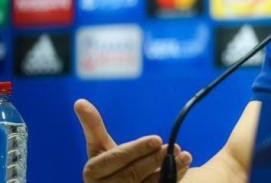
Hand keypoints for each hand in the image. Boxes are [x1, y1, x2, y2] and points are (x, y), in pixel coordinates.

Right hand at [74, 99, 192, 182]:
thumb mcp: (100, 147)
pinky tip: (183, 166)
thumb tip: (79, 101)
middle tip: (175, 146)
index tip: (157, 138)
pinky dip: (172, 179)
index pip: (116, 158)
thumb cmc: (112, 165)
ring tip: (185, 155)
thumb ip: (93, 127)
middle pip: (132, 173)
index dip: (136, 149)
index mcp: (92, 171)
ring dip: (169, 170)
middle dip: (155, 159)